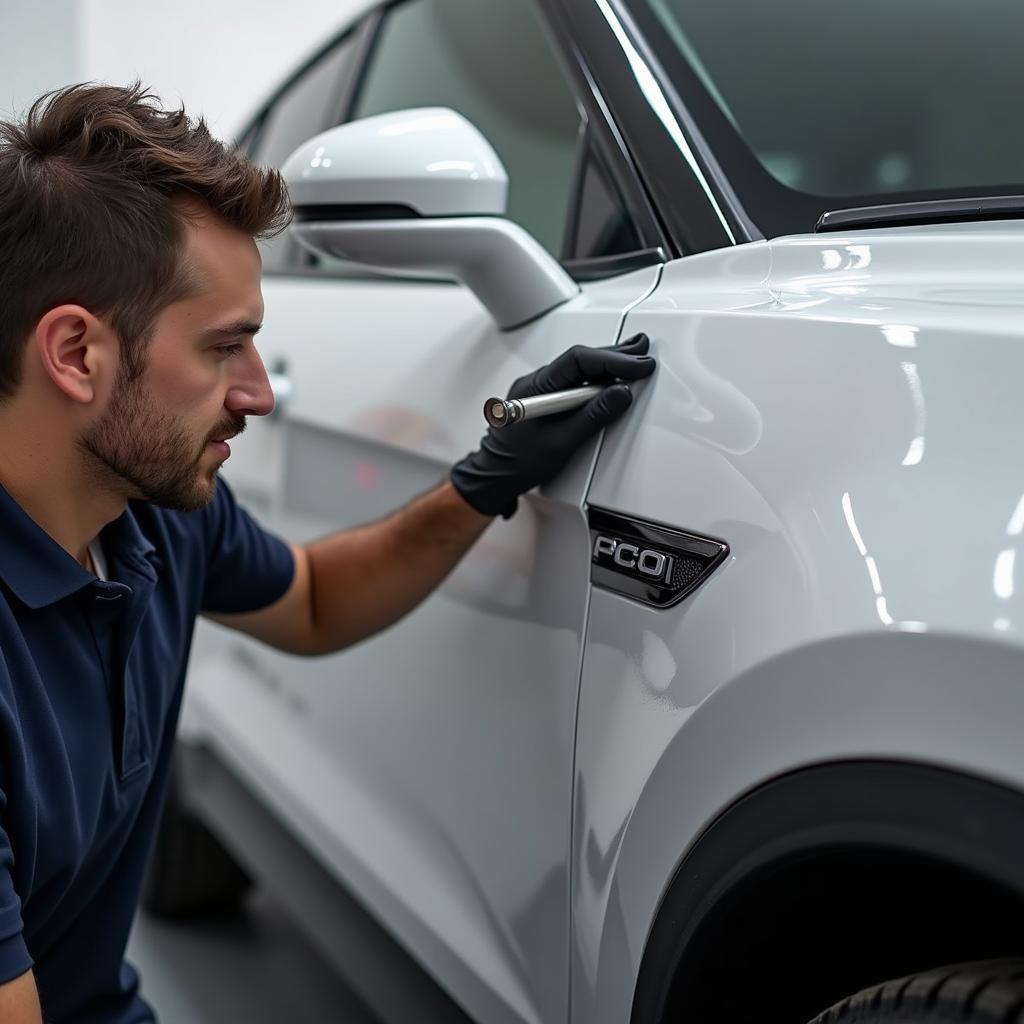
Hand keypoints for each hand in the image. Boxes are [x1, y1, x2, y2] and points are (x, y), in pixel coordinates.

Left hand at [450, 333, 655, 517]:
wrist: (496, 477)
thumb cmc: (518, 463)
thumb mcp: (562, 443)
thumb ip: (593, 416)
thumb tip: (620, 394)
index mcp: (536, 387)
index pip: (578, 361)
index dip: (612, 359)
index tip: (637, 365)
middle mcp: (537, 383)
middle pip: (580, 360)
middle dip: (614, 355)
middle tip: (643, 352)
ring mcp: (541, 390)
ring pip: (579, 370)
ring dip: (608, 365)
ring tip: (634, 360)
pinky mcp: (547, 400)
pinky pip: (574, 382)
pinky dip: (597, 379)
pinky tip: (612, 379)